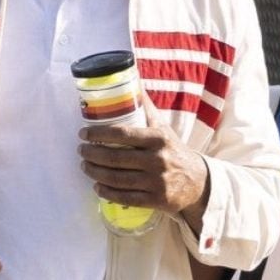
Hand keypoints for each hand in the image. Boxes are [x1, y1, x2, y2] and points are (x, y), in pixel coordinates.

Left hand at [77, 96, 209, 217]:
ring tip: (85, 166)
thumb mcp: (163, 128)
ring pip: (117, 178)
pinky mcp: (156, 200)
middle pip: (115, 158)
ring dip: (95, 172)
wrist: (198, 182)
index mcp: (158, 138)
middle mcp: (158, 160)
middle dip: (92, 154)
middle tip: (81, 150)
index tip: (83, 133)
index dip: (99, 134)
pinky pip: (126, 198)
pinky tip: (97, 187)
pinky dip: (108, 192)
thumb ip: (146, 108)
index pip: (123, 134)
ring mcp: (157, 182)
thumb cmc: (173, 150)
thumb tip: (131, 80)